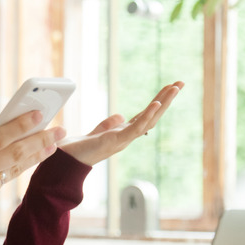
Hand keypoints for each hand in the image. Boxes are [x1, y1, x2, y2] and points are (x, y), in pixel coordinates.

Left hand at [59, 81, 183, 165]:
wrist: (64, 162)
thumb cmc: (77, 150)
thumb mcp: (95, 133)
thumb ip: (108, 125)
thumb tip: (121, 116)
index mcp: (122, 133)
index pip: (144, 115)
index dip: (157, 102)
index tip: (169, 87)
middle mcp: (126, 137)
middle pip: (152, 116)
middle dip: (167, 99)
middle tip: (180, 82)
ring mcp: (122, 140)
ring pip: (149, 120)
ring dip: (163, 103)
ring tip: (175, 87)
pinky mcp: (115, 142)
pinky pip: (136, 128)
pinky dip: (147, 116)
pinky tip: (157, 103)